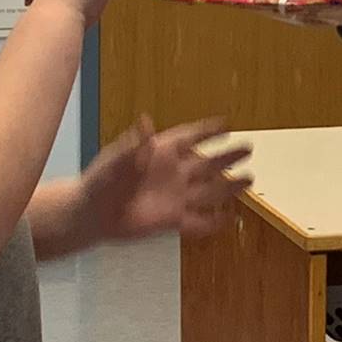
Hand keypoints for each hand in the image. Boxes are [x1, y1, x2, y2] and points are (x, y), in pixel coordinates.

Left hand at [80, 116, 250, 243]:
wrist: (91, 213)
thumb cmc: (100, 181)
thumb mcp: (117, 158)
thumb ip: (135, 143)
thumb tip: (145, 120)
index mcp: (160, 153)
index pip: (189, 138)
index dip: (207, 131)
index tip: (227, 124)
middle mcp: (172, 173)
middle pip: (206, 163)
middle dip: (227, 156)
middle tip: (248, 148)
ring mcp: (174, 197)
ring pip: (209, 191)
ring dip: (229, 186)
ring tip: (249, 180)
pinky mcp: (172, 220)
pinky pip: (198, 221)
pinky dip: (214, 221)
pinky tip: (230, 218)